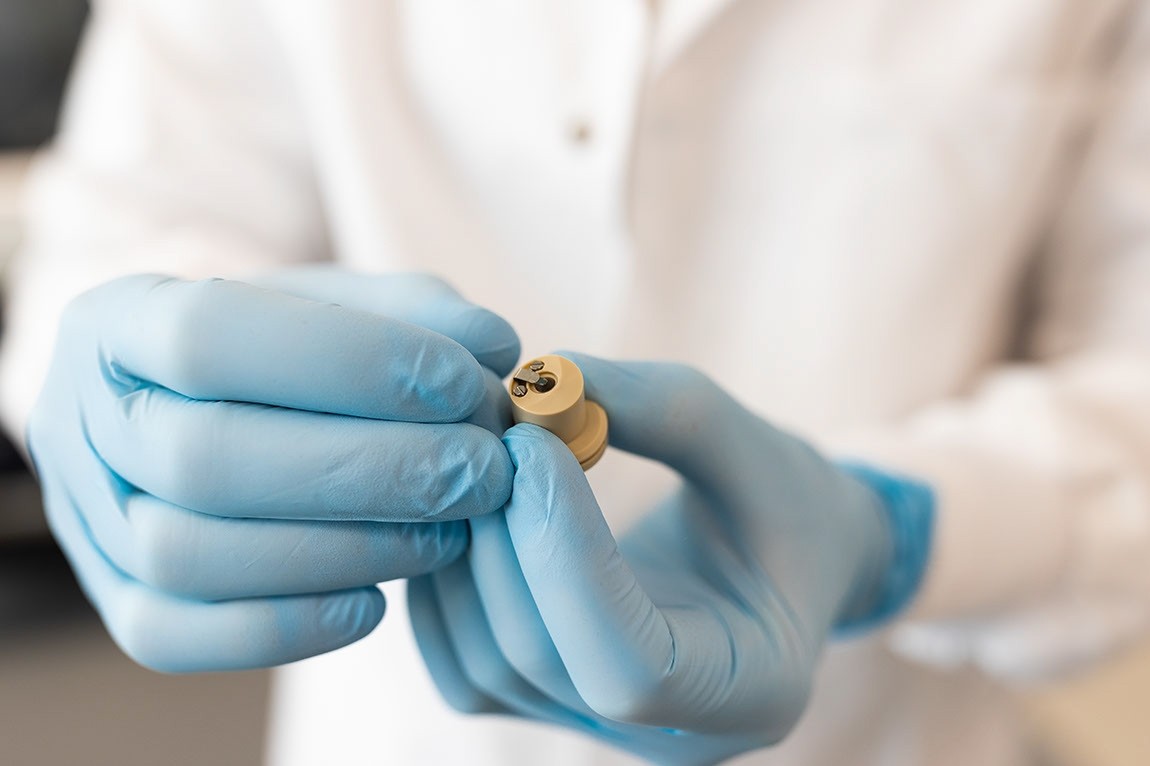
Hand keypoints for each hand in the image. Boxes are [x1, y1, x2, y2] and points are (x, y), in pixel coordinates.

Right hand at [28, 267, 519, 671]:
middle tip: (481, 470)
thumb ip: (421, 314)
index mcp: (120, 318)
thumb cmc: (287, 348)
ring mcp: (85, 518)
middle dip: (369, 470)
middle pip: (203, 459)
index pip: (211, 337)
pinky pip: (174, 638)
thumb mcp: (346, 305)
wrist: (207, 405)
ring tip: (449, 531)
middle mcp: (80, 418)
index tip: (463, 383)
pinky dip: (285, 628)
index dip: (350, 363)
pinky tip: (376, 603)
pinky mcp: (113, 600)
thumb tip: (493, 347)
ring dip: (345, 550)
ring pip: (190, 555)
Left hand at [409, 354, 932, 764]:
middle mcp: (668, 736)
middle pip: (539, 660)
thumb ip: (666, 410)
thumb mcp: (754, 445)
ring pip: (485, 664)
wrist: (782, 556)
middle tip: (492, 426)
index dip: (565, 556)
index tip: (534, 443)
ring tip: (482, 454)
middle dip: (504, 535)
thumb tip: (545, 377)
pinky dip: (447, 581)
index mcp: (753, 690)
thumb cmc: (784, 502)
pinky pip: (462, 660)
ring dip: (465, 550)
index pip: (630, 668)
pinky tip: (467, 506)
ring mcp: (598, 729)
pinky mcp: (546, 701)